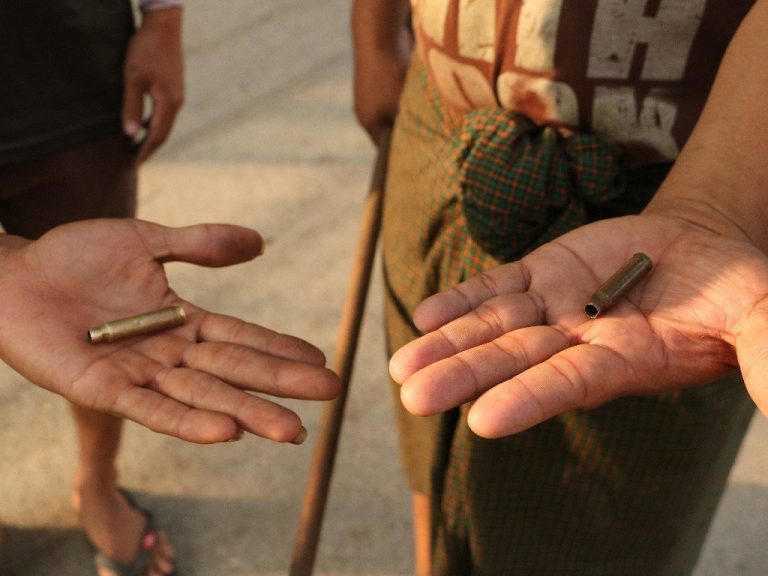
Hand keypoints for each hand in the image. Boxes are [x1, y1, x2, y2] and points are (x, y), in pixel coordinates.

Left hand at [0, 220, 339, 443]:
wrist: (11, 271)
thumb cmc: (74, 254)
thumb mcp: (145, 241)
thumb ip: (200, 244)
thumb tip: (260, 243)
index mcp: (181, 320)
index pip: (242, 336)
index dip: (282, 348)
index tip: (323, 360)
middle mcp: (168, 352)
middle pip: (234, 370)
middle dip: (281, 384)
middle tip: (330, 394)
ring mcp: (137, 373)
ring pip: (202, 396)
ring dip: (247, 413)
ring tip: (291, 430)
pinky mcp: (102, 389)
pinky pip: (150, 409)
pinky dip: (188, 421)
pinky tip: (225, 432)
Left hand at [122, 7, 183, 162]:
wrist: (164, 26)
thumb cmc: (146, 50)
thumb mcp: (133, 79)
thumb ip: (132, 107)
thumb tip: (131, 134)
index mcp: (168, 103)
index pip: (157, 136)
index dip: (146, 151)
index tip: (134, 164)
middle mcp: (177, 102)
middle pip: (164, 133)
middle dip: (150, 148)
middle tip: (135, 160)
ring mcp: (177, 94)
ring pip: (165, 123)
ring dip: (152, 136)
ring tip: (138, 146)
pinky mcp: (174, 87)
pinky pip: (165, 112)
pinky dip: (155, 123)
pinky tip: (144, 124)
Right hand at [352, 9, 410, 141]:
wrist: (379, 37)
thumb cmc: (391, 76)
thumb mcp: (402, 106)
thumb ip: (406, 125)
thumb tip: (416, 140)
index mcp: (368, 122)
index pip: (384, 147)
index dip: (401, 150)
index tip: (420, 152)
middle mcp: (365, 111)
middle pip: (387, 129)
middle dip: (405, 130)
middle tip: (427, 133)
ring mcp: (368, 95)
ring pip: (390, 111)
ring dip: (405, 110)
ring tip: (422, 107)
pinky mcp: (375, 79)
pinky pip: (391, 94)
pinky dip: (402, 95)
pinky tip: (413, 88)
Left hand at [389, 214, 767, 436]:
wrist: (699, 250)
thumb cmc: (733, 291)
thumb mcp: (758, 319)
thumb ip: (762, 354)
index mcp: (625, 360)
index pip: (570, 383)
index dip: (529, 399)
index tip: (482, 422)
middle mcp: (579, 339)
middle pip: (513, 358)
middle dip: (464, 376)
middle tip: (414, 398)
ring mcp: (556, 304)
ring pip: (492, 326)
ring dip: (447, 344)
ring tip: (400, 367)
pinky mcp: (543, 270)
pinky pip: (495, 286)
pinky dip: (461, 300)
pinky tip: (424, 317)